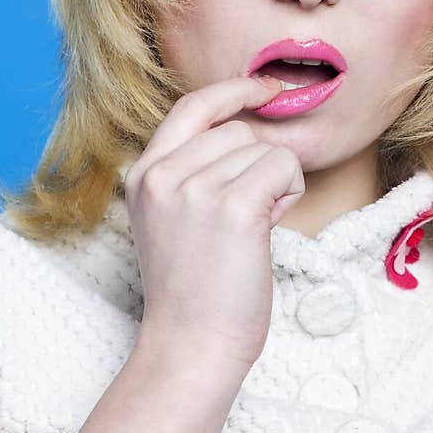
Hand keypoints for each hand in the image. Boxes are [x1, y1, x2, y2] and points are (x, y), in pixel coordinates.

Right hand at [124, 74, 304, 375]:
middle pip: (239, 130)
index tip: (266, 87)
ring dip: (276, 184)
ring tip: (252, 231)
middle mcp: (162, 174)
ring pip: (265, 149)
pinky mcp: (232, 207)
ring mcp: (194, 189)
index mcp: (143, 174)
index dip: (234, 90)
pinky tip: (269, 227)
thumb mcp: (172, 218)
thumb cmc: (194, 290)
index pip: (192, 106)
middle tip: (250, 216)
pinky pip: (283, 167)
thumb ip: (193, 172)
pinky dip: (289, 193)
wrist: (192, 345)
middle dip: (260, 165)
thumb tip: (250, 128)